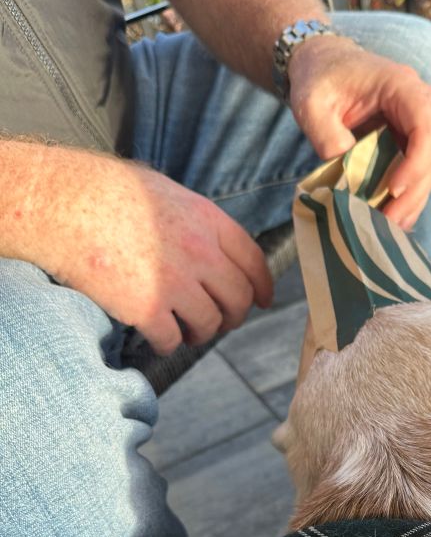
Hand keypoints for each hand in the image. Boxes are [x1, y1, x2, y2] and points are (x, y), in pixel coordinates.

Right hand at [19, 148, 272, 354]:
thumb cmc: (104, 191)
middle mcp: (200, 251)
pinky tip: (158, 339)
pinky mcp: (148, 308)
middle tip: (218, 322)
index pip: (253, 261)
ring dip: (200, 334)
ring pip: (210, 325)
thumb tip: (212, 245)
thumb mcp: (163, 192)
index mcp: (208, 220)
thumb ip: (195, 220)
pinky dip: (168, 344)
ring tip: (185, 332)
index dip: (262, 286)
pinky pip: (173, 340)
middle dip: (232, 317)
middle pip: (238, 300)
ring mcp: (176, 281)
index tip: (263, 301)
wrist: (60, 204)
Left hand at [287, 36, 430, 231]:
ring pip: (428, 171)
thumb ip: (326, 135)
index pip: (425, 129)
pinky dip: (405, 198)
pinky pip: (416, 174)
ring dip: (412, 201)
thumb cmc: (319, 77)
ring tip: (389, 227)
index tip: (393, 190)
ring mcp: (418, 126)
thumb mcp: (311, 103)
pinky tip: (391, 219)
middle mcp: (420, 106)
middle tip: (388, 222)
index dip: (416, 164)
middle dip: (413, 193)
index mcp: (402, 87)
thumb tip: (344, 174)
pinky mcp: (409, 144)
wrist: (324, 64)